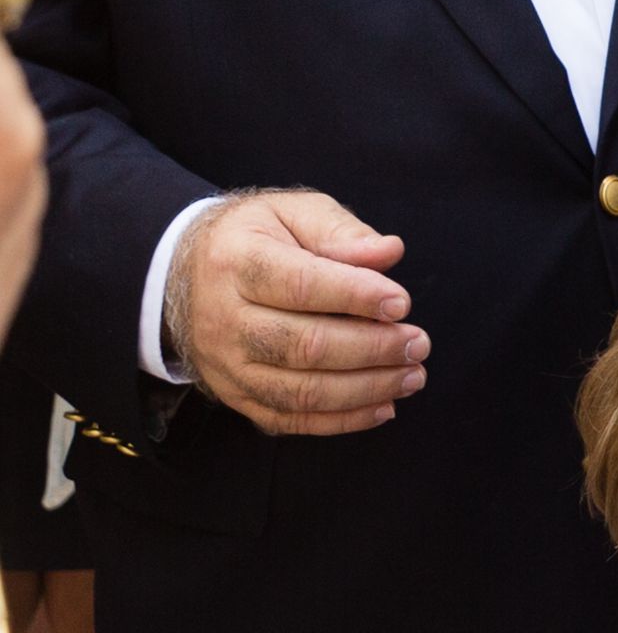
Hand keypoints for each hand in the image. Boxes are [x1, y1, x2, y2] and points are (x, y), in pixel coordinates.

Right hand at [168, 191, 425, 434]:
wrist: (183, 274)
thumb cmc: (256, 238)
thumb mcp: (292, 213)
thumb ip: (341, 232)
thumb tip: (389, 252)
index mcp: (237, 262)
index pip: (301, 284)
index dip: (356, 296)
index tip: (402, 303)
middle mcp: (225, 318)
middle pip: (303, 345)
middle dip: (371, 348)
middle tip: (418, 343)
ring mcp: (228, 364)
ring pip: (300, 390)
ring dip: (365, 389)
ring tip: (412, 376)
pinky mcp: (235, 395)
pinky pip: (289, 418)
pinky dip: (341, 420)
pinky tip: (384, 406)